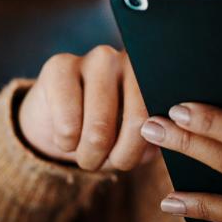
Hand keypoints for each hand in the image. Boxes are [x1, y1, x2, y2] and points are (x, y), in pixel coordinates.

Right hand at [18, 45, 158, 170]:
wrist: (57, 122)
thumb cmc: (106, 132)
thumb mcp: (136, 138)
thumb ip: (155, 137)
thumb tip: (160, 140)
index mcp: (155, 77)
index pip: (163, 117)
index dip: (148, 146)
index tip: (136, 156)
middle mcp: (130, 61)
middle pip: (136, 123)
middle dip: (122, 157)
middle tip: (110, 162)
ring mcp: (96, 59)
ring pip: (100, 130)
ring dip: (91, 157)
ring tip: (88, 156)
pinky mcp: (61, 66)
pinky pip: (68, 125)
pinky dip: (66, 144)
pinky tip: (66, 138)